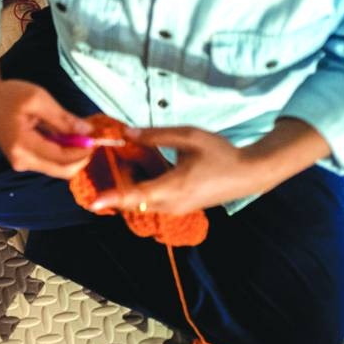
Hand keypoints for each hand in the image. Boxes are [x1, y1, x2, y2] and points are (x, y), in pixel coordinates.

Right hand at [0, 79, 94, 178]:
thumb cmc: (10, 95)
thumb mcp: (38, 99)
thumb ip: (63, 118)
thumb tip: (87, 132)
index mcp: (23, 146)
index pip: (62, 159)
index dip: (83, 151)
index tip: (96, 137)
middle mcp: (22, 161)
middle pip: (62, 171)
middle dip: (80, 157)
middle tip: (90, 137)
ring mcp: (22, 163)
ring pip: (58, 168)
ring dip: (72, 154)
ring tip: (75, 132)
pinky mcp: (24, 160)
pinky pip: (50, 162)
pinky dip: (62, 152)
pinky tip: (63, 135)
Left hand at [89, 126, 273, 213]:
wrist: (249, 174)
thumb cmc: (221, 153)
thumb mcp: (189, 136)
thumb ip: (155, 135)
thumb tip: (126, 133)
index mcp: (174, 187)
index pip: (137, 196)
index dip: (114, 198)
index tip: (94, 202)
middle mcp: (172, 204)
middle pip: (134, 200)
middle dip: (118, 182)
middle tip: (113, 158)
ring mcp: (176, 209)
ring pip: (142, 201)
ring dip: (131, 184)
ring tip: (130, 158)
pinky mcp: (179, 208)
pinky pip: (153, 201)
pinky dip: (143, 187)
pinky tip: (146, 166)